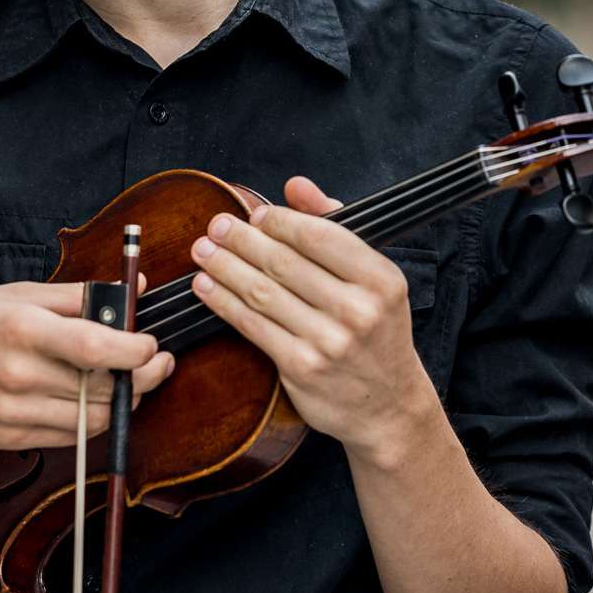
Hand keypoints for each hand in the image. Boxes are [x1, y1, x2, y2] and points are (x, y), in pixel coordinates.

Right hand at [0, 277, 173, 454]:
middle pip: (101, 388)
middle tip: (158, 364)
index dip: (134, 351)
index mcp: (21, 328)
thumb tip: (130, 288)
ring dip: (122, 402)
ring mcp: (13, 412)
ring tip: (131, 381)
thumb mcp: (13, 293)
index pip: (95, 348)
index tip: (152, 344)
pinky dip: (91, 420)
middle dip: (141, 378)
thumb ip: (75, 295)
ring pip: (92, 419)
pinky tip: (95, 399)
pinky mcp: (10, 438)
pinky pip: (69, 436)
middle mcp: (18, 374)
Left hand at [189, 176, 435, 463]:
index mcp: (381, 278)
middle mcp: (359, 309)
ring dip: (225, 267)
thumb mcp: (372, 277)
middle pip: (284, 262)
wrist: (389, 407)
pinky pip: (253, 325)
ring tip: (203, 251)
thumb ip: (333, 225)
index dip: (279, 220)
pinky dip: (223, 302)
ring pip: (262, 292)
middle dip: (242, 239)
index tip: (254, 213)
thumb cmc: (376, 331)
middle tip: (216, 226)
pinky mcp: (302, 368)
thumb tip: (295, 185)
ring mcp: (330, 342)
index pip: (319, 235)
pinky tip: (206, 287)